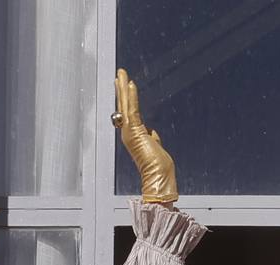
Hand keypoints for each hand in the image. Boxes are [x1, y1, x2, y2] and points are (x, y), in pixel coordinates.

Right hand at [114, 68, 177, 204]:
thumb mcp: (156, 147)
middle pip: (123, 105)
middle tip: (119, 73)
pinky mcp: (134, 131)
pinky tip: (131, 84)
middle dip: (121, 88)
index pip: (128, 111)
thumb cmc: (159, 166)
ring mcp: (129, 131)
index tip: (125, 85)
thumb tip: (152, 133)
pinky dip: (132, 96)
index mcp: (133, 134)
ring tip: (122, 74)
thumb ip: (153, 139)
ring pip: (125, 105)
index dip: (126, 97)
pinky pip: (132, 109)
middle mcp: (128, 131)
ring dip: (123, 88)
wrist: (158, 175)